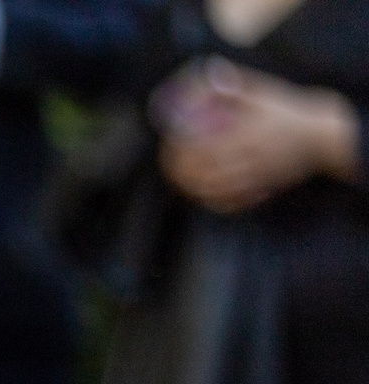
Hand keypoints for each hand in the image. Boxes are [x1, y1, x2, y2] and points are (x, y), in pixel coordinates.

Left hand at [158, 59, 362, 211]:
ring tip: (180, 180)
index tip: (169, 143)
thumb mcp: (265, 94)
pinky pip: (233, 202)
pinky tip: (204, 195)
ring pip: (215, 190)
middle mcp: (250, 158)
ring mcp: (256, 176)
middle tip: (169, 165)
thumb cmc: (290, 112)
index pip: (202, 148)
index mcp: (247, 134)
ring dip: (192, 187)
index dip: (179, 150)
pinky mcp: (262, 188)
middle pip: (203, 174)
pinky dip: (215, 201)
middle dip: (180, 172)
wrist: (322, 135)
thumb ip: (237, 88)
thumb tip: (210, 73)